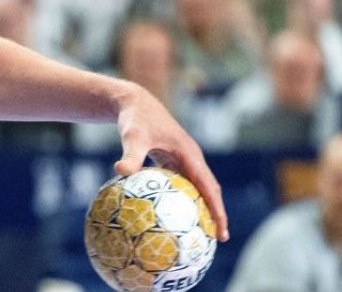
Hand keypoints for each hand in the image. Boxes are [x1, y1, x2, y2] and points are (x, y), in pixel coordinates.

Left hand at [114, 84, 228, 242]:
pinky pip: (181, 183)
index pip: (208, 187)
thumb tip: (121, 171)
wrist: (133, 103)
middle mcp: (191, 157)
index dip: (217, 209)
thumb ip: (131, 154)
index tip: (220, 230)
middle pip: (208, 189)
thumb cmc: (134, 119)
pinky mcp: (171, 159)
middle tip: (217, 238)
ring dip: (201, 207)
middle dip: (216, 213)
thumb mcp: (133, 136)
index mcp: (189, 154)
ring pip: (196, 187)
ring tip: (199, 232)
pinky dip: (181, 199)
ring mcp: (182, 158)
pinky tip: (171, 215)